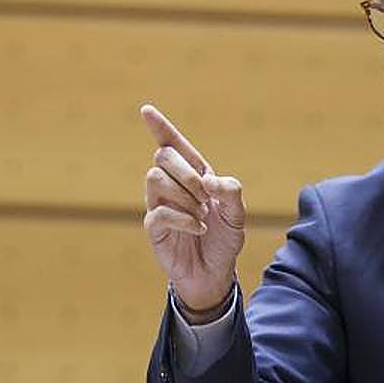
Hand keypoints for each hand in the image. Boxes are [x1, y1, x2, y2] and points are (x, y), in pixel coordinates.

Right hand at [141, 104, 245, 312]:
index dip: (160, 127)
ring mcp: (160, 204)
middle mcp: (173, 185)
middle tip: (204, 197)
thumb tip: (208, 180)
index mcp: (194, 175)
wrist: (215, 272)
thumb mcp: (237, 214)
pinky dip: (183, 219)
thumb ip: (230, 191)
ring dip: (183, 195)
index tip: (146, 110)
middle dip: (187, 173)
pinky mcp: (154, 226)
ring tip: (200, 215)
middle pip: (163, 156)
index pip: (173, 145)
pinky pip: (160, 212)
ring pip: (154, 178)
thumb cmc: (224, 239)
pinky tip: (197, 229)